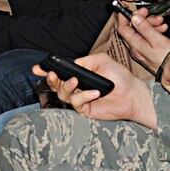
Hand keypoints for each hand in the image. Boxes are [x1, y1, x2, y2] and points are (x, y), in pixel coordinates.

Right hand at [33, 53, 156, 129]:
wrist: (132, 93)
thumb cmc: (119, 77)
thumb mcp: (101, 60)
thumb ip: (84, 61)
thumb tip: (71, 64)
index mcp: (79, 74)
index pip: (60, 72)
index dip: (46, 71)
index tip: (37, 68)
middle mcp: (77, 87)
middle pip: (56, 85)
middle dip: (51, 80)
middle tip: (52, 75)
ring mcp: (80, 99)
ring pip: (63, 94)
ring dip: (67, 86)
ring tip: (76, 81)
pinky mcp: (85, 110)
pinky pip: (77, 103)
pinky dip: (84, 96)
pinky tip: (94, 92)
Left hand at [111, 10, 169, 74]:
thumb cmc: (167, 57)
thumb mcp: (157, 40)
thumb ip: (145, 28)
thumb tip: (134, 18)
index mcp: (135, 45)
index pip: (122, 28)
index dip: (124, 17)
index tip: (130, 9)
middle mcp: (136, 48)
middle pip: (133, 29)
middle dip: (143, 19)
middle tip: (153, 15)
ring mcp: (141, 51)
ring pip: (141, 32)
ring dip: (151, 24)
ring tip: (162, 23)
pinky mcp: (148, 52)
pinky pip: (148, 38)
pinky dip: (154, 31)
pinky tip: (163, 30)